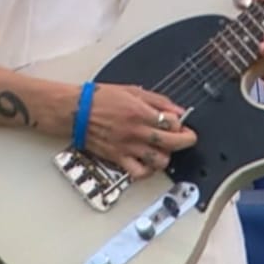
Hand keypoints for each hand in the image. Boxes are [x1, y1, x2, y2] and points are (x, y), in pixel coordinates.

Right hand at [79, 84, 196, 180]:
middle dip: (186, 140)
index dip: (181, 123)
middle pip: (172, 142)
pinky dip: (148, 171)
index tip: (180, 122)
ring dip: (167, 155)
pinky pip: (139, 173)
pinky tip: (148, 163)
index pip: (173, 122)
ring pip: (159, 160)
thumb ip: (158, 101)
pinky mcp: (118, 158)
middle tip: (187, 138)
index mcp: (141, 112)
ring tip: (164, 149)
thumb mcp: (132, 91)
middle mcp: (137, 131)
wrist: (76, 111)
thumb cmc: (100, 99)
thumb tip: (177, 109)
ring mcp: (128, 147)